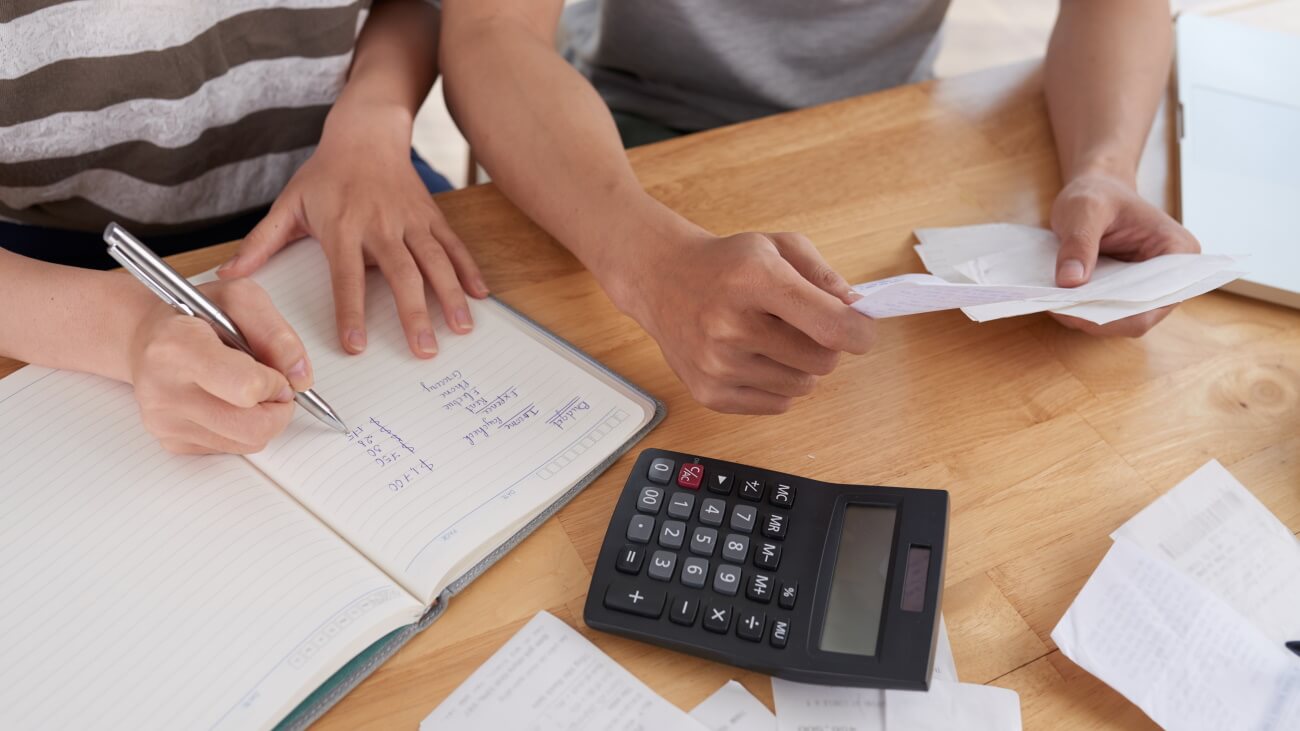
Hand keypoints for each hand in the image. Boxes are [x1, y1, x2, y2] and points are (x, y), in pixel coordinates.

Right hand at [128, 279, 311, 453]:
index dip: (275, 382)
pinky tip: (226, 401)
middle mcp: (164, 391)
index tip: (273, 369)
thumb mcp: (240, 300)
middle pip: (255, 427)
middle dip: (278, 407)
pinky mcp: (171, 442)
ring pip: (250, 442)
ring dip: (264, 417)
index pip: (248, 388)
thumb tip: (300, 379)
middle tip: (273, 385)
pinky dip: (243, 427)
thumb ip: (277, 334)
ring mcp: (165, 422)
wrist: (147, 338)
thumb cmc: (195, 316)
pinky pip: (233, 448)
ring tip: (247, 389)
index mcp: (177, 348)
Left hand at [217, 104, 487, 357]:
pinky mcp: (431, 216)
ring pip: (435, 263)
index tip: (357, 345)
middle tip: (424, 351)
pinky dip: (468, 271)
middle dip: (415, 315)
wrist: (365, 134)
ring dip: (450, 297)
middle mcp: (381, 225)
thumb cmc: (325, 174)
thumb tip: (228, 276)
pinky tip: (479, 296)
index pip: (346, 277)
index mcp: (343, 228)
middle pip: (401, 275)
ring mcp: (411, 221)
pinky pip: (453, 246)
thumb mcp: (289, 204)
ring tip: (460, 330)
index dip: (351, 312)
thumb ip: (261, 242)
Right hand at [610, 232, 875, 413]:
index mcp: (754, 280)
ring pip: (803, 386)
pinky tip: (754, 358)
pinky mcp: (709, 393)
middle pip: (822, 362)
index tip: (861, 330)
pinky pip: (778, 405)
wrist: (662, 280)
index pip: (830, 325)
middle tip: (803, 326)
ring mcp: (717, 365)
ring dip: (799, 366)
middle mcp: (731, 326)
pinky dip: (777, 385)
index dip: (859, 332)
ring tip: (772, 340)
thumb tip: (857, 312)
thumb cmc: (726, 264)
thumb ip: (824, 276)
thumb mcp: (778, 247)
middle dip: (825, 346)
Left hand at [1049, 172, 1200, 335]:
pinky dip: (1083, 311)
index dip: (1120, 312)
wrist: (1096, 191)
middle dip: (1098, 318)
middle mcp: (1171, 277)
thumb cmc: (1099, 194)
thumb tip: (1070, 281)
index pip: (1156, 298)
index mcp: (1178, 252)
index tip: (1080, 306)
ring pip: (1120, 320)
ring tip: (1054, 304)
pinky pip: (1106, 313)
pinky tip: (1059, 302)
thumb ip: (1080, 243)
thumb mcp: (1085, 209)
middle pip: (1138, 317)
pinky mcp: (1126, 294)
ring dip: (1086, 317)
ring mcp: (1149, 289)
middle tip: (1057, 308)